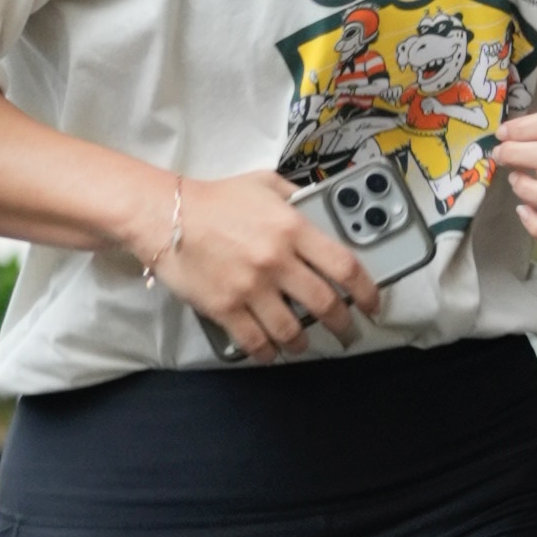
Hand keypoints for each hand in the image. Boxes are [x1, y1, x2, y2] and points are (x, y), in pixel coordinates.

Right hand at [162, 167, 381, 358]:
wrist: (164, 215)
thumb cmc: (214, 199)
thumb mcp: (265, 184)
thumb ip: (298, 196)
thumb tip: (322, 206)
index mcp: (292, 228)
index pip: (345, 265)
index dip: (367, 290)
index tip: (372, 303)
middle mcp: (276, 260)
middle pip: (325, 304)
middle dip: (342, 325)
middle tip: (346, 332)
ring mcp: (250, 287)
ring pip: (291, 330)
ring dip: (302, 342)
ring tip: (302, 343)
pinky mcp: (225, 308)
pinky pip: (255, 341)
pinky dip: (268, 352)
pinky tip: (271, 351)